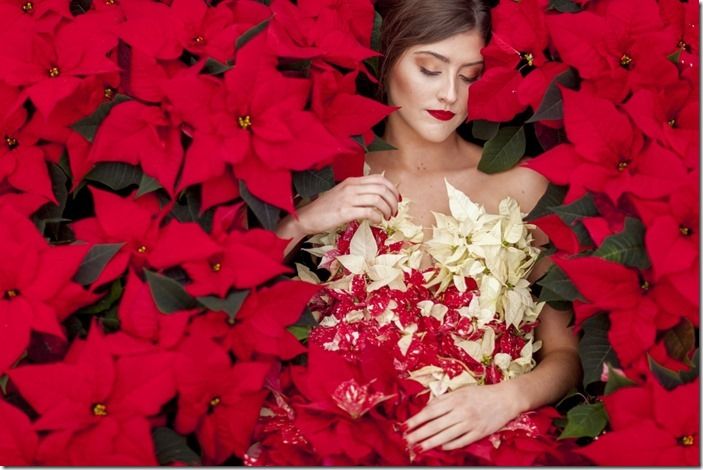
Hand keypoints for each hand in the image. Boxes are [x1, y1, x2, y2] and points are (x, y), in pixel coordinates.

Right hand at [281, 174, 399, 238]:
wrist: (307, 217)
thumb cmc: (326, 208)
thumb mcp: (343, 194)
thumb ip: (359, 193)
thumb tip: (378, 198)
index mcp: (352, 181)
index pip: (380, 179)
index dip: (392, 189)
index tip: (397, 200)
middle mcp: (351, 187)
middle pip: (382, 188)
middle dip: (393, 201)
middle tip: (394, 212)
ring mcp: (347, 199)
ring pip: (377, 199)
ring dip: (387, 210)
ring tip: (387, 218)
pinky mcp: (344, 212)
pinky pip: (368, 212)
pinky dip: (377, 217)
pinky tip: (377, 222)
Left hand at [403, 383, 521, 452]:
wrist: (506, 398)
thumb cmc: (481, 393)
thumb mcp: (461, 391)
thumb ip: (444, 399)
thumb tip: (427, 408)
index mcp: (455, 399)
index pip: (430, 411)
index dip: (416, 420)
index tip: (404, 426)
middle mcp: (461, 411)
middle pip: (435, 425)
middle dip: (418, 433)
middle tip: (406, 440)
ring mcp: (470, 423)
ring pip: (446, 435)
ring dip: (430, 442)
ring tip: (418, 447)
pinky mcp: (479, 433)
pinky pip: (461, 441)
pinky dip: (449, 445)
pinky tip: (440, 448)